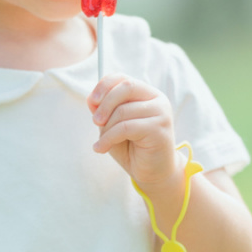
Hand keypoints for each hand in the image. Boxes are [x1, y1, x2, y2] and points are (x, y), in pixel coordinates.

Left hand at [87, 74, 179, 189]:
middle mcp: (157, 99)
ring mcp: (160, 112)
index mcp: (146, 94)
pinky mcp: (159, 128)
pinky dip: (109, 138)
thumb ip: (104, 111)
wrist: (152, 173)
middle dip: (105, 104)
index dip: (104, 86)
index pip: (123, 78)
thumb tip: (91, 99)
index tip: (91, 102)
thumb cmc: (132, 148)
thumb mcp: (112, 127)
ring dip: (106, 129)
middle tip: (95, 122)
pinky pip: (126, 128)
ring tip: (101, 143)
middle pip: (125, 88)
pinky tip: (101, 148)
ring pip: (123, 111)